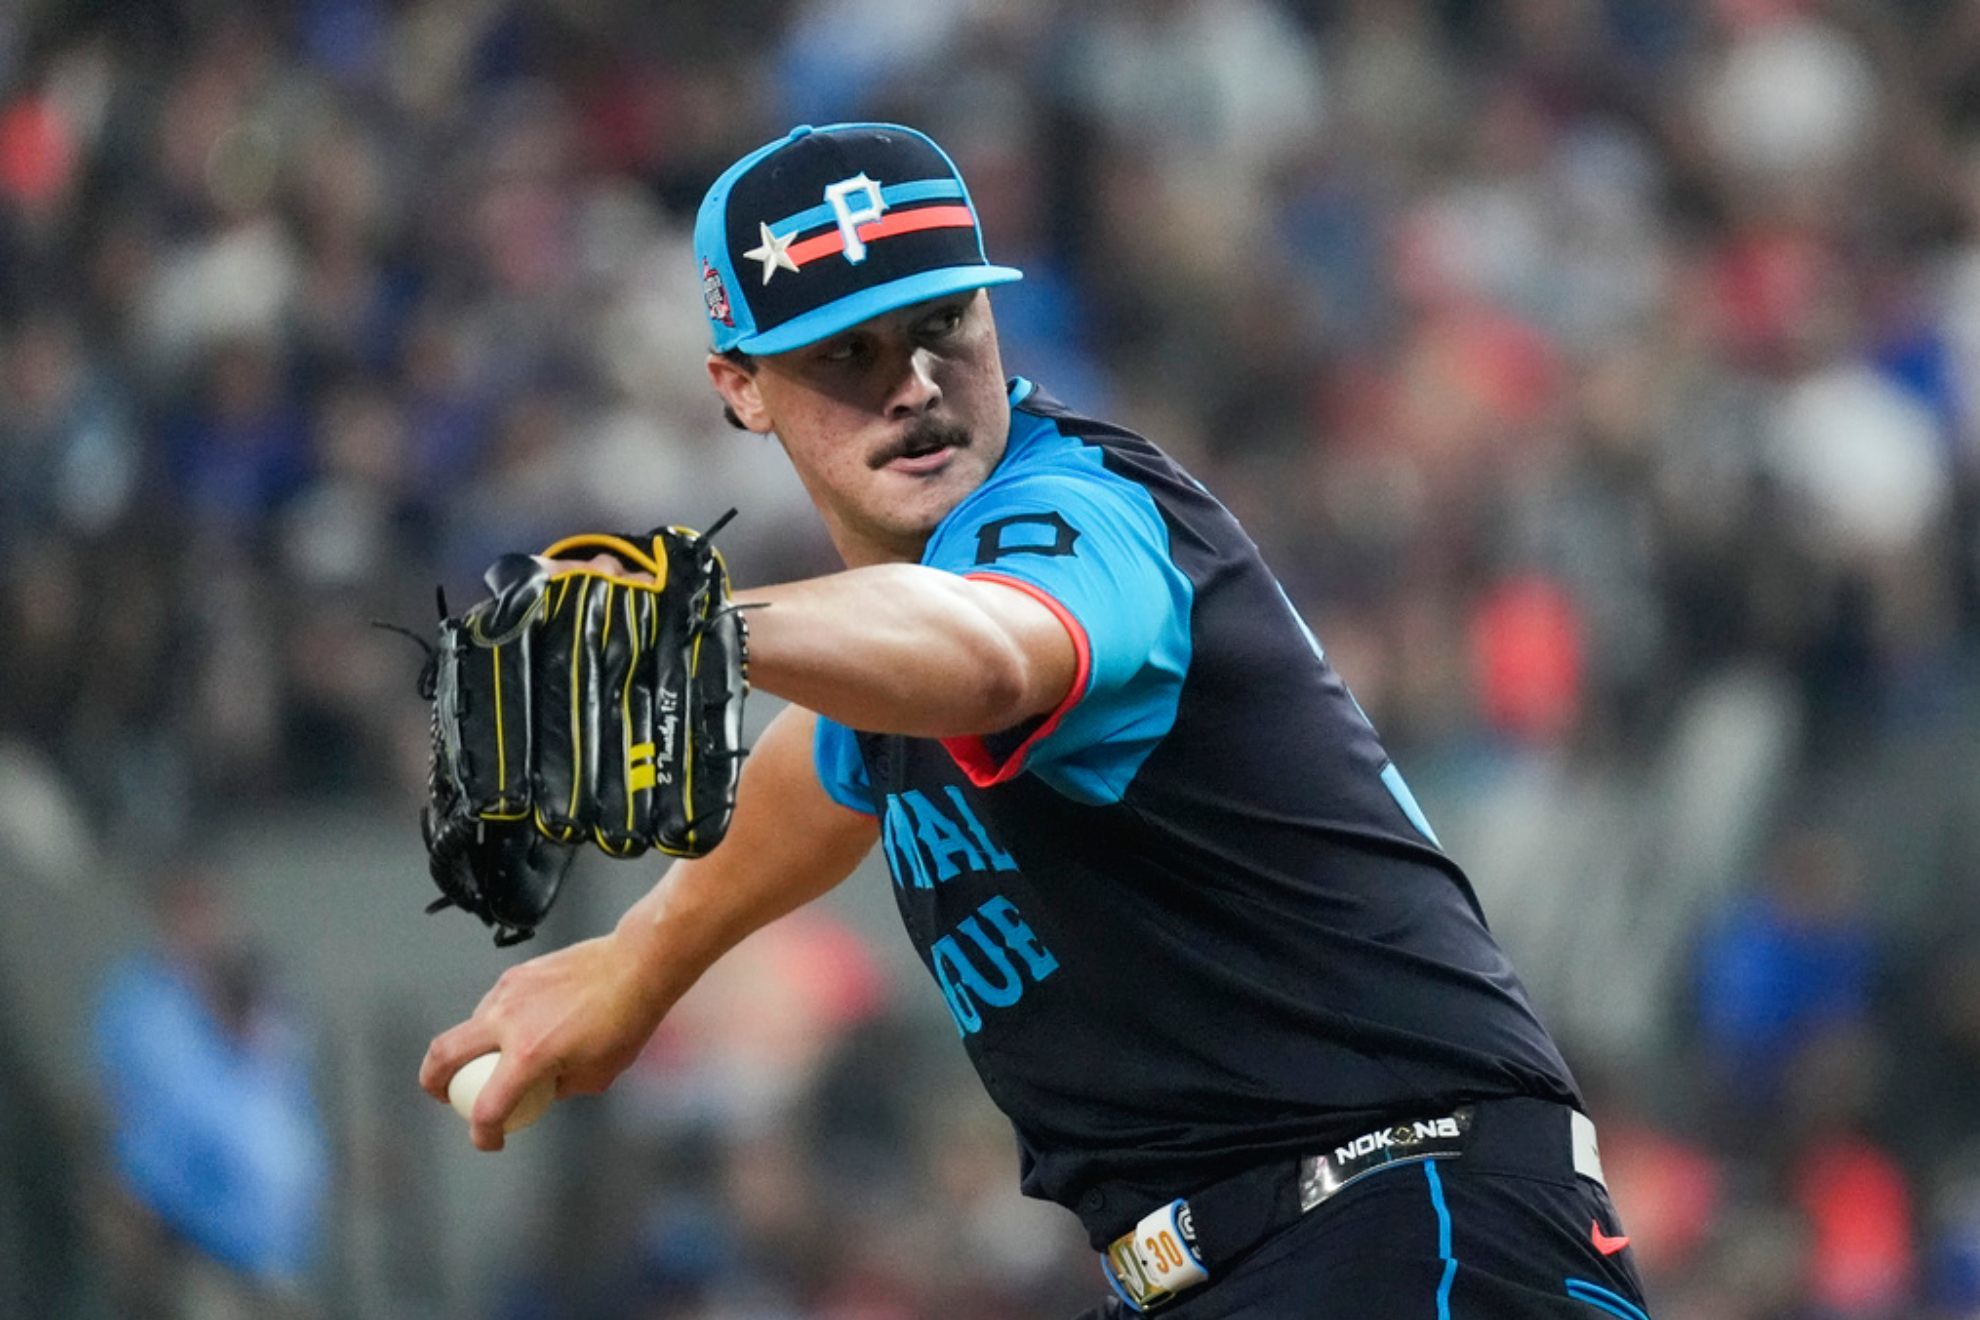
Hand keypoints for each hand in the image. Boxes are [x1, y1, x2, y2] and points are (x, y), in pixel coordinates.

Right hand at [420, 928, 666, 1149]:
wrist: (636, 965)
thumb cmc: (626, 1021)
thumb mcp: (596, 1075)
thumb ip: (558, 1088)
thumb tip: (538, 1091)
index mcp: (528, 1055)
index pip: (487, 1108)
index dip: (483, 1133)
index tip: (490, 1139)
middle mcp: (508, 1021)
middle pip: (442, 1055)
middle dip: (433, 1083)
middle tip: (444, 1096)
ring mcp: (508, 992)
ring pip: (467, 1026)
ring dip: (468, 1049)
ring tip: (493, 1061)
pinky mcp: (517, 974)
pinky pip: (492, 1005)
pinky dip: (494, 1024)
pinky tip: (519, 1028)